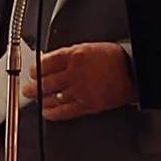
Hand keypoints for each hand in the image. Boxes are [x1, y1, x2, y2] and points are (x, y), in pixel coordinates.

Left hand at [22, 42, 136, 120]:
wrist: (132, 72)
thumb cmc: (113, 58)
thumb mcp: (88, 47)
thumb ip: (68, 55)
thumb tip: (51, 61)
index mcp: (75, 55)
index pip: (46, 63)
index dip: (36, 68)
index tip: (32, 71)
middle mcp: (75, 73)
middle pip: (46, 81)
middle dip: (33, 86)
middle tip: (27, 88)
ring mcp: (80, 90)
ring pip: (52, 96)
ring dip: (40, 99)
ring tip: (34, 99)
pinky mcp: (86, 105)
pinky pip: (64, 111)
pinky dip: (52, 112)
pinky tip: (47, 111)